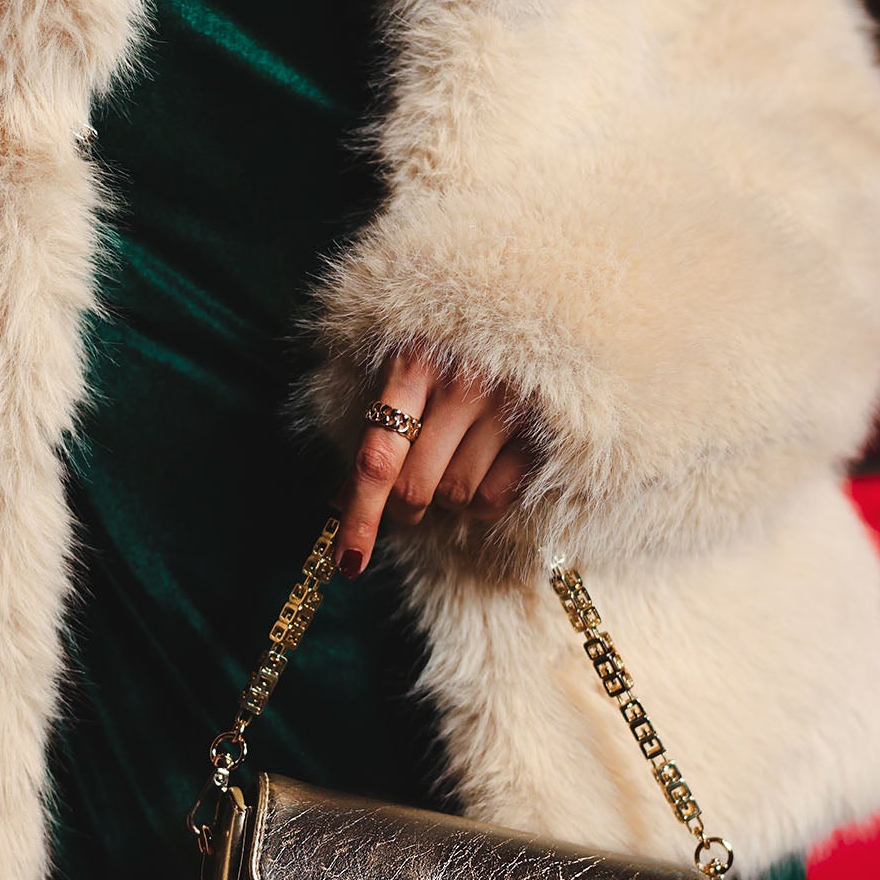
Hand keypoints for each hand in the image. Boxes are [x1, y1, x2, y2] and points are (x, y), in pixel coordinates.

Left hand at [335, 354, 533, 576]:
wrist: (533, 317)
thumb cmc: (451, 355)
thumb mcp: (404, 377)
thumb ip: (374, 436)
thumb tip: (339, 502)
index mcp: (412, 363)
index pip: (376, 459)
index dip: (359, 518)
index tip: (347, 563)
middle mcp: (461, 381)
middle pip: (414, 488)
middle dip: (404, 510)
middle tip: (409, 503)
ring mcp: (506, 404)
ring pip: (456, 496)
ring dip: (448, 499)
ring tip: (456, 463)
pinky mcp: (541, 428)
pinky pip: (495, 498)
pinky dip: (483, 500)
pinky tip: (486, 468)